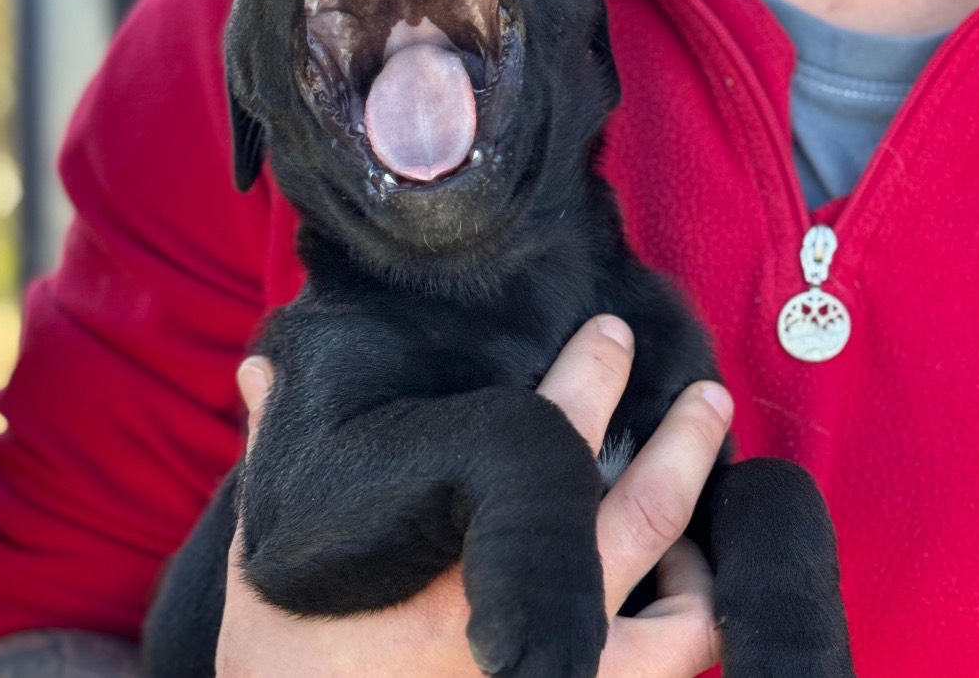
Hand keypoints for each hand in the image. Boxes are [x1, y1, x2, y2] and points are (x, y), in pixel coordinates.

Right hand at [217, 316, 730, 676]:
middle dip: (683, 437)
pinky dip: (698, 616)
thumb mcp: (270, 549)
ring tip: (716, 500)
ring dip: (706, 533)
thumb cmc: (288, 656)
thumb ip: (277, 450)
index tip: (613, 335)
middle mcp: (524, 604)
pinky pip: (678, 661)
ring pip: (683, 594)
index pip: (547, 432)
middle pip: (640, 504)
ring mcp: (568, 668)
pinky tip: (685, 586)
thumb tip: (262, 371)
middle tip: (705, 391)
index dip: (594, 372)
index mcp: (453, 543)